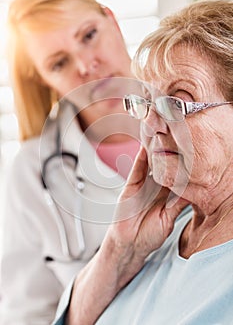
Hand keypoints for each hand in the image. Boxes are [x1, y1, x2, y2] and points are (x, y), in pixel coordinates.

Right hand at [105, 146, 188, 285]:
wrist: (130, 244)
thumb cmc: (150, 235)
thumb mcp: (169, 218)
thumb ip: (178, 203)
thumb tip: (193, 191)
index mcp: (166, 195)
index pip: (176, 176)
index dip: (183, 166)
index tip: (191, 154)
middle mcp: (155, 188)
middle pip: (164, 167)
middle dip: (170, 155)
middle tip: (177, 140)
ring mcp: (143, 186)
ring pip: (150, 165)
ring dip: (155, 153)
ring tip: (162, 138)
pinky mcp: (131, 187)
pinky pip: (136, 171)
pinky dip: (140, 160)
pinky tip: (145, 148)